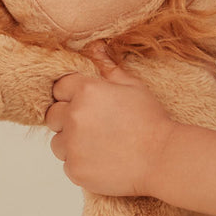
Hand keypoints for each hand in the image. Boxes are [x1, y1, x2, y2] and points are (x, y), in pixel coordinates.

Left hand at [45, 58, 174, 196]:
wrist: (163, 158)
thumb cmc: (151, 121)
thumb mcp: (134, 87)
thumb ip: (109, 68)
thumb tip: (95, 46)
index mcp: (86, 91)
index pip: (59, 87)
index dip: (72, 95)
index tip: (89, 105)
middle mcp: (74, 116)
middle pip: (53, 115)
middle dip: (68, 119)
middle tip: (96, 126)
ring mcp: (72, 145)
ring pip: (57, 142)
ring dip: (72, 143)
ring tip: (101, 145)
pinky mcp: (75, 169)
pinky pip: (68, 164)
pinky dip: (82, 163)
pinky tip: (104, 160)